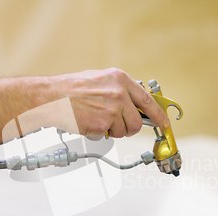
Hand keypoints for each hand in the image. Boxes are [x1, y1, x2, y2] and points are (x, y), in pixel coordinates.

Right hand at [51, 68, 169, 137]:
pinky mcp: (103, 123)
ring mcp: (112, 109)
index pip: (147, 100)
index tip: (164, 122)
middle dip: (130, 128)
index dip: (158, 114)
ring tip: (97, 119)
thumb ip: (120, 89)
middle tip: (119, 127)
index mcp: (120, 80)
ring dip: (112, 130)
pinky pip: (109, 135)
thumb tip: (135, 103)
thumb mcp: (101, 80)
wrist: (53, 97)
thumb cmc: (72, 89)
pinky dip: (100, 133)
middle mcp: (119, 93)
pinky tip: (89, 122)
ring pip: (123, 131)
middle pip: (137, 121)